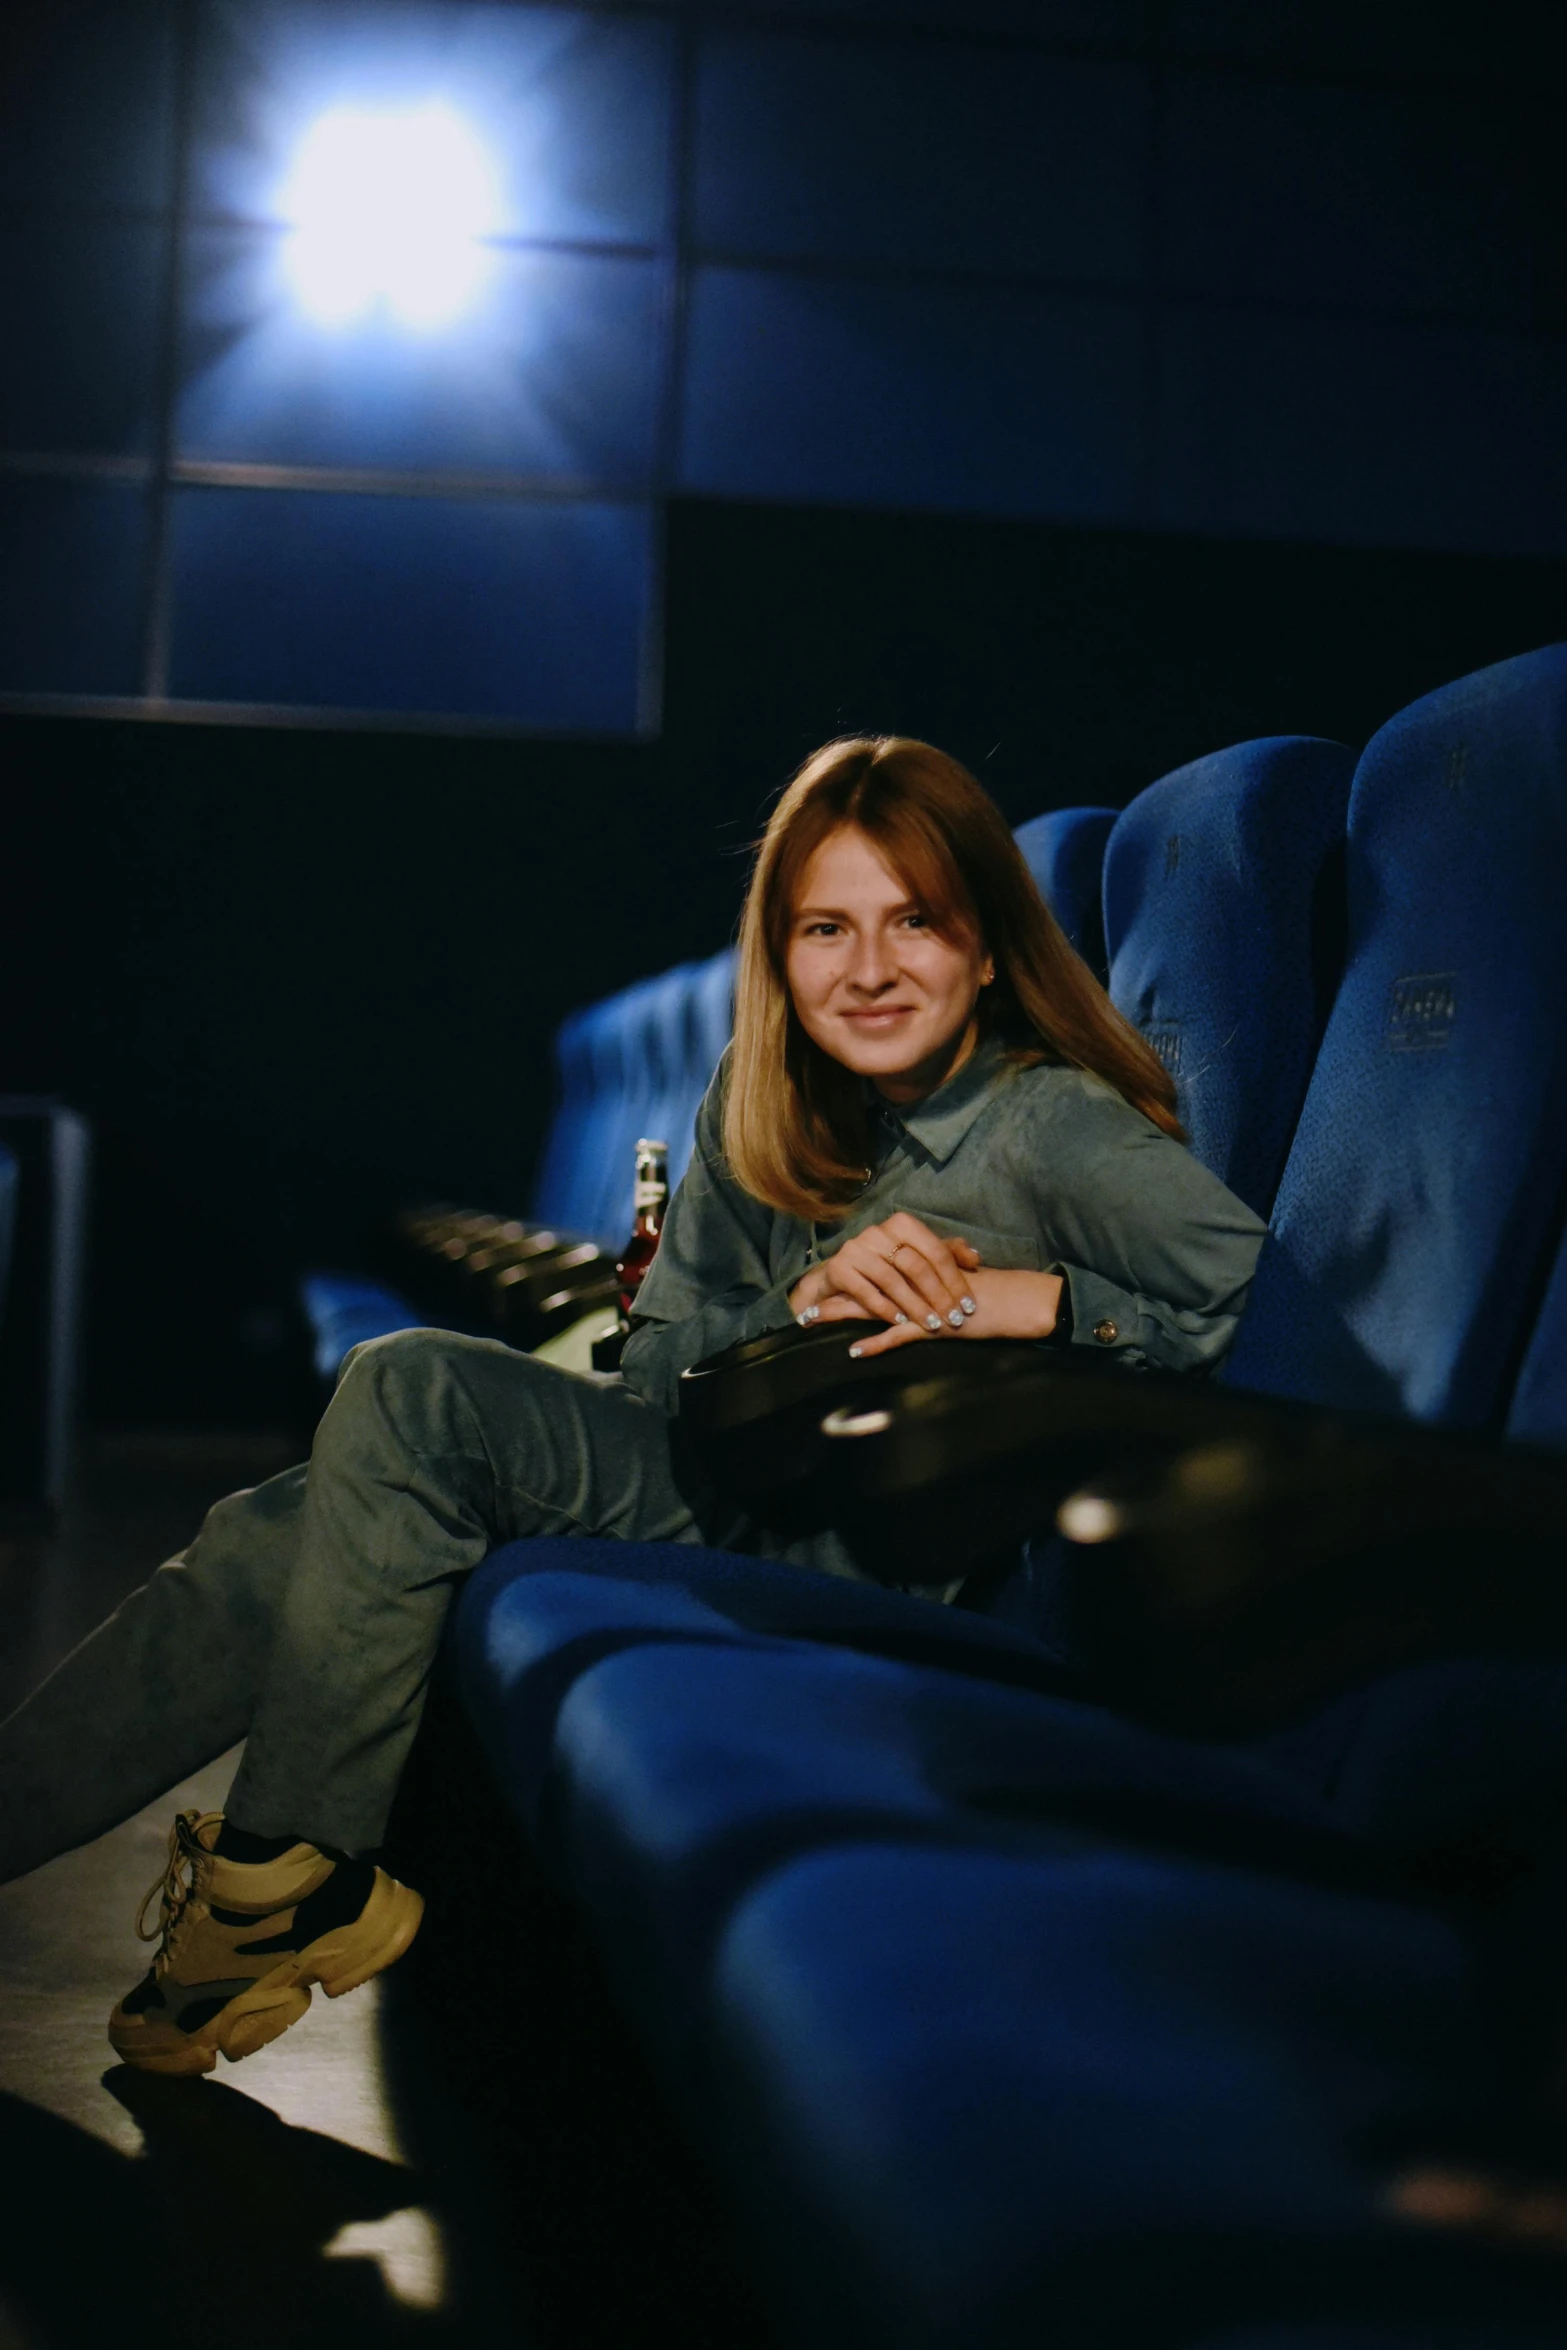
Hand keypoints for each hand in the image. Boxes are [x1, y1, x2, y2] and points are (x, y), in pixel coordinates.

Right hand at [789, 1212, 981, 1338]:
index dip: (955, 1279)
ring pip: (892, 1280)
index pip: (936, 1251)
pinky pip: (867, 1292)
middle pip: (916, 1266)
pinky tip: (901, 1322)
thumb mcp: (917, 1254)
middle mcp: (878, 1232)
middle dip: (938, 1295)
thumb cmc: (886, 1263)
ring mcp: (856, 1249)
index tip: (969, 1305)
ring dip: (915, 1305)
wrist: (841, 1272)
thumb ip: (946, 1252)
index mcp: (902, 1224)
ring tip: (931, 1324)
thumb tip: (977, 1257)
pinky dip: (886, 1309)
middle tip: (953, 1319)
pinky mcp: (840, 1268)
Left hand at [836, 1263, 1065, 1358]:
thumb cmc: (982, 1291)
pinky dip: (876, 1344)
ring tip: (813, 1320)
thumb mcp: (947, 1278)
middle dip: (834, 1295)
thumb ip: (926, 1273)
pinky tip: (855, 1350)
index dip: (848, 1277)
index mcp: (915, 1268)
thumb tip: (901, 1269)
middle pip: (865, 1284)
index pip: (874, 1269)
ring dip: (842, 1315)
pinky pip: (898, 1335)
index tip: (819, 1283)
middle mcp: (914, 1280)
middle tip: (804, 1303)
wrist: (1010, 1300)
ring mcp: (921, 1303)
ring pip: (873, 1306)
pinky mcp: (932, 1326)